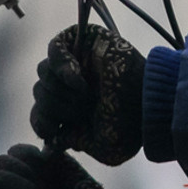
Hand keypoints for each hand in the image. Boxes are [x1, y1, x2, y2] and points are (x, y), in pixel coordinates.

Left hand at [31, 25, 143, 165]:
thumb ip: (74, 143)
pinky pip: (55, 48)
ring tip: (84, 94)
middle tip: (82, 109)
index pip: (40, 113)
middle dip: (55, 106)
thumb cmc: (129, 125)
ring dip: (60, 88)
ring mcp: (77, 61)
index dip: (41, 121)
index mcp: (74, 109)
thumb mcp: (102, 148)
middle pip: (39, 92)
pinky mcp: (84, 40)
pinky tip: (78, 78)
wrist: (147, 102)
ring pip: (43, 71)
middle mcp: (72, 86)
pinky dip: (61, 65)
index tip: (53, 129)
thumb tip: (52, 144)